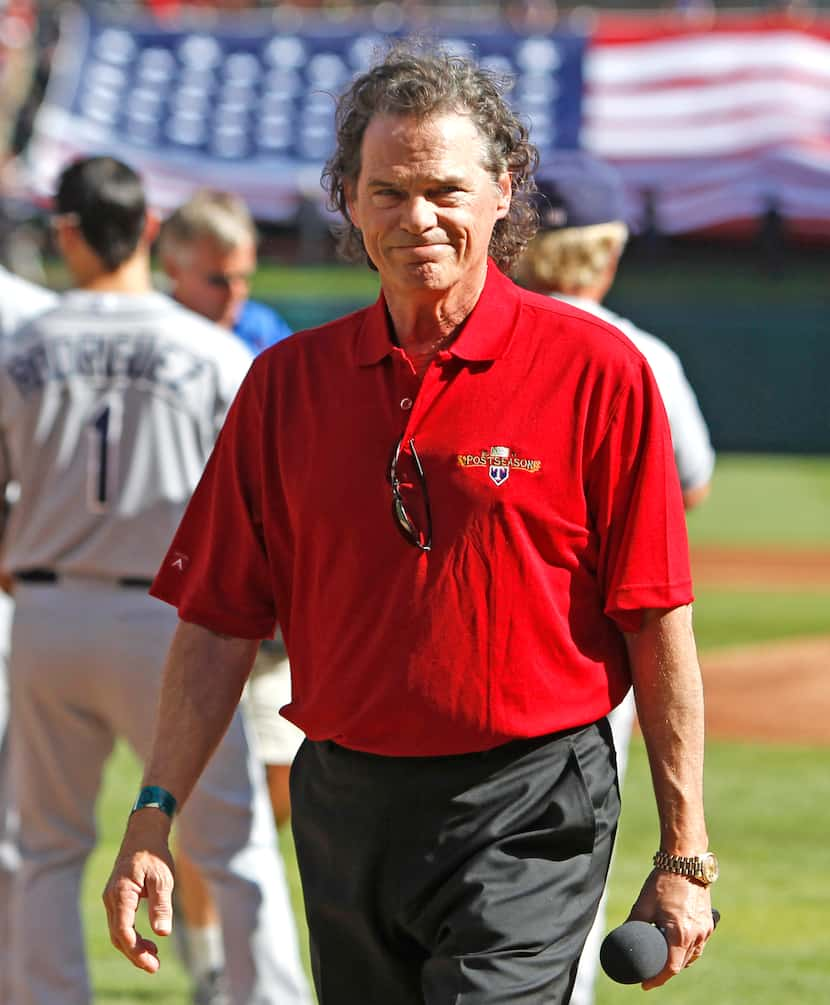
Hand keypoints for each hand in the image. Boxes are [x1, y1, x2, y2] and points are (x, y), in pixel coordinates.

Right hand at [102, 810, 174, 973]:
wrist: (143, 834)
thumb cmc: (154, 854)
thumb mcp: (163, 878)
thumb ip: (161, 904)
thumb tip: (163, 932)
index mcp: (121, 893)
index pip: (123, 930)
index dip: (135, 951)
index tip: (151, 963)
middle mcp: (111, 898)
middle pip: (118, 935)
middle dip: (135, 954)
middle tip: (154, 967)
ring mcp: (111, 898)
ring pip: (118, 931)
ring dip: (133, 947)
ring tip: (154, 956)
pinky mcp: (116, 898)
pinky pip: (120, 923)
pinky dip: (131, 936)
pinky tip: (148, 940)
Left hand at [627, 868, 714, 989]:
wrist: (685, 861)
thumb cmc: (663, 881)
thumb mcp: (643, 903)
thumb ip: (633, 923)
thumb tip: (622, 936)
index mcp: (680, 934)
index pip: (671, 968)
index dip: (657, 979)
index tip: (645, 984)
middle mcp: (696, 935)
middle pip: (682, 964)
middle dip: (666, 970)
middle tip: (650, 972)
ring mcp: (705, 929)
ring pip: (693, 956)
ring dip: (679, 961)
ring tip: (663, 961)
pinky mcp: (708, 921)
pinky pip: (699, 944)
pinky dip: (688, 950)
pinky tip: (678, 947)